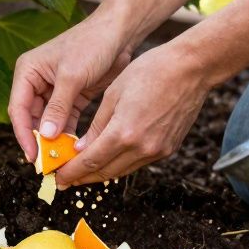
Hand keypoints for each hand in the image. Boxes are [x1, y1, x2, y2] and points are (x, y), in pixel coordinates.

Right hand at [8, 12, 134, 161]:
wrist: (118, 32)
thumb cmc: (91, 44)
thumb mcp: (72, 76)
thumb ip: (57, 107)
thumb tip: (45, 136)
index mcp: (27, 71)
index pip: (18, 108)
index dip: (23, 134)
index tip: (33, 156)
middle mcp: (36, 81)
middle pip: (30, 118)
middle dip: (38, 140)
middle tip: (47, 164)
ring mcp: (54, 90)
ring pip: (48, 122)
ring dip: (53, 140)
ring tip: (61, 161)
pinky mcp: (72, 96)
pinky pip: (65, 120)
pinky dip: (68, 134)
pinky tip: (74, 149)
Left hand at [54, 41, 209, 188]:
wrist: (190, 68)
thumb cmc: (150, 72)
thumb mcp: (113, 94)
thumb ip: (96, 126)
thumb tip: (81, 149)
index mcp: (124, 132)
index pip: (91, 162)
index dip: (71, 173)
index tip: (58, 177)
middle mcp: (142, 148)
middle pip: (106, 172)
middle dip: (83, 178)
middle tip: (66, 179)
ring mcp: (158, 151)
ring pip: (122, 171)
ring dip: (102, 173)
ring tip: (84, 171)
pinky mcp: (169, 149)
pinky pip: (138, 163)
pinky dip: (120, 164)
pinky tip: (109, 158)